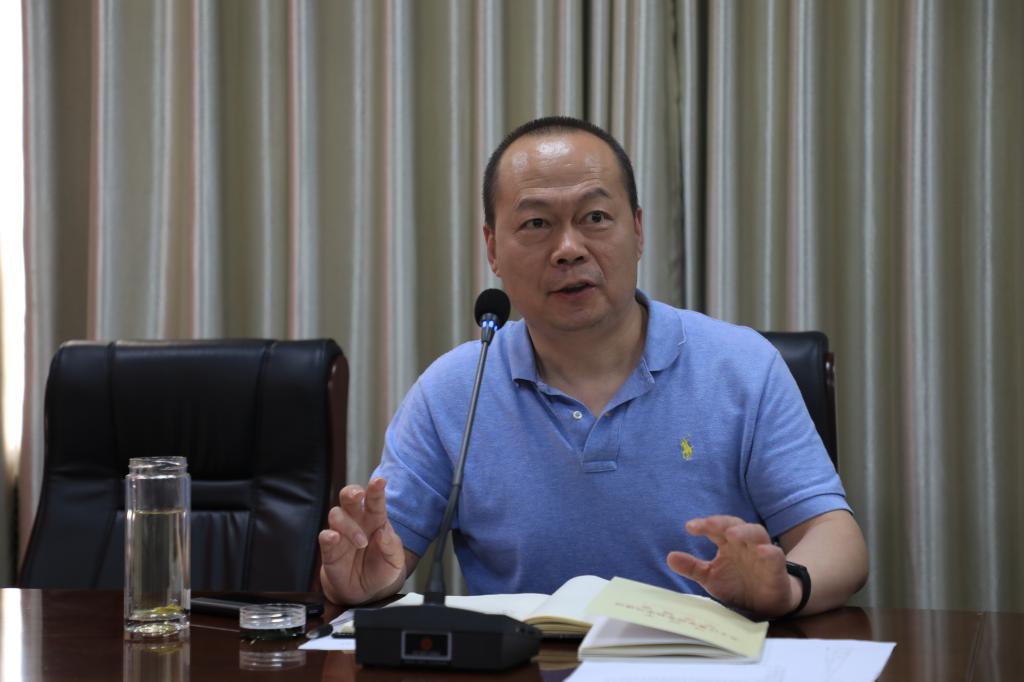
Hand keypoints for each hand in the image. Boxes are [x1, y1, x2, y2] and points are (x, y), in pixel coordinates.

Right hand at [319, 478, 406, 604]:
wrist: (366, 592)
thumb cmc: (382, 570)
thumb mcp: (395, 561)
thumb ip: (391, 547)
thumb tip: (383, 533)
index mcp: (376, 520)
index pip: (375, 500)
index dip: (376, 489)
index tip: (379, 481)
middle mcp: (357, 522)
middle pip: (349, 498)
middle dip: (352, 492)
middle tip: (358, 495)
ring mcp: (341, 534)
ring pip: (336, 515)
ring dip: (348, 525)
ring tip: (361, 542)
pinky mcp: (329, 550)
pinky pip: (324, 537)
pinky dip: (328, 536)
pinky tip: (335, 538)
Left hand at [666, 515, 797, 618]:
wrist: (765, 605)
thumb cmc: (736, 585)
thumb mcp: (710, 578)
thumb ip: (692, 567)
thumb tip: (669, 557)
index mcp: (727, 543)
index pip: (715, 527)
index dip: (704, 524)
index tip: (690, 527)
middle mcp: (744, 543)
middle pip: (735, 524)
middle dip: (722, 523)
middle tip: (709, 524)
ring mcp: (761, 552)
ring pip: (756, 533)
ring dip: (745, 532)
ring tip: (732, 534)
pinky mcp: (776, 566)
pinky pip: (775, 555)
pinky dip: (768, 552)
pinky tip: (760, 551)